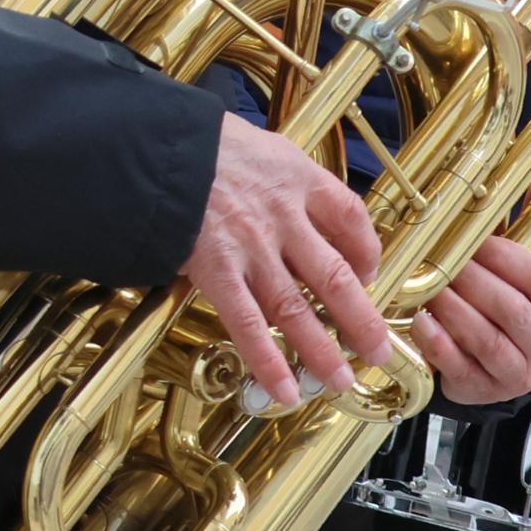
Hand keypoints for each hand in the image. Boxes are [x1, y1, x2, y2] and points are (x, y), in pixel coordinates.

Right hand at [185, 115, 388, 407]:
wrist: (153, 146)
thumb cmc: (199, 143)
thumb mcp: (258, 144)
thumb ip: (283, 176)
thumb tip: (299, 204)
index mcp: (297, 177)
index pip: (352, 217)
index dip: (369, 251)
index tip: (370, 273)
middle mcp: (283, 216)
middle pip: (336, 275)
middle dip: (361, 319)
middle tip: (378, 350)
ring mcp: (251, 246)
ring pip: (296, 308)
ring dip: (322, 350)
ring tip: (341, 380)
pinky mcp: (217, 269)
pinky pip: (248, 323)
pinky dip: (268, 360)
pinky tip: (285, 388)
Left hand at [412, 237, 530, 407]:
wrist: (494, 361)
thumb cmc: (509, 303)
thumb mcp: (527, 267)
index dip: (505, 256)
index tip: (473, 239)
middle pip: (512, 309)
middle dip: (472, 280)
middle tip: (440, 259)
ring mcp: (520, 376)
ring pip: (486, 339)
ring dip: (453, 308)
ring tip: (428, 286)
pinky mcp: (485, 392)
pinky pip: (459, 367)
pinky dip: (438, 343)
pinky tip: (421, 321)